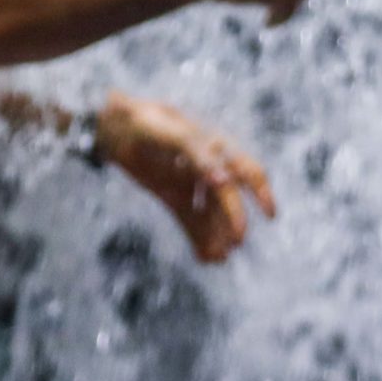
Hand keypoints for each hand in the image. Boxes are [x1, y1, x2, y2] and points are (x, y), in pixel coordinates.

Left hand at [96, 93, 275, 263]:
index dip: (261, 192)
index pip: (245, 169)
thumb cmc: (142, 121)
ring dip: (216, 235)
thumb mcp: (164, 131)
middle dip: (233, 220)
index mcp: (213, 145)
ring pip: (211, 215)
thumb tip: (223, 181)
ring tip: (216, 258)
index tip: (270, 215)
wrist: (111, 126)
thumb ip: (193, 150)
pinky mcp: (175, 197)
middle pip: (228, 199)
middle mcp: (207, 166)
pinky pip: (191, 221)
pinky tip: (204, 258)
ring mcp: (191, 183)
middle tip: (234, 243)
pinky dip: (199, 240)